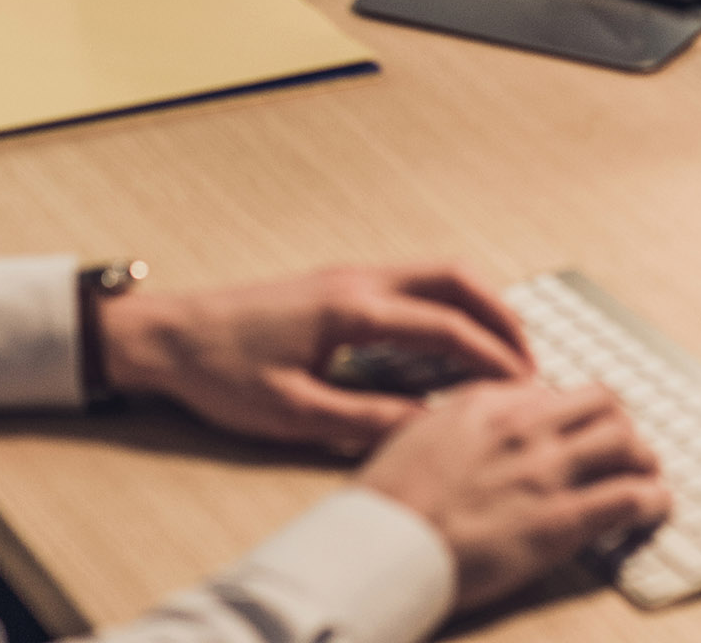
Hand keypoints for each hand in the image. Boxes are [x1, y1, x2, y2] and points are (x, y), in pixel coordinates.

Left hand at [99, 264, 529, 453]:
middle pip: (455, 278)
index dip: (492, 357)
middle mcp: (359, 280)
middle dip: (501, 315)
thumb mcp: (293, 413)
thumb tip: (428, 426)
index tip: (525, 387)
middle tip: (531, 360)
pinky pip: (413, 282)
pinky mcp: (338, 284)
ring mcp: (349, 275)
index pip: (445, 326)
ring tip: (504, 350)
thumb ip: (365, 419)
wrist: (169, 335)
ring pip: (436, 274)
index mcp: (352, 309)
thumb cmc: (222, 373)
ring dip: (478, 305)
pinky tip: (453, 339)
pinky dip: (449, 303)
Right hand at [359, 380, 668, 610]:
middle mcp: (525, 428)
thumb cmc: (388, 499)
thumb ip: (455, 423)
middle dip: (619, 422)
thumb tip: (474, 427)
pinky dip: (652, 499)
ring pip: (625, 441)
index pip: (552, 390)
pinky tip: (656, 505)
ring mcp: (547, 472)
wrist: (386, 543)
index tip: (577, 426)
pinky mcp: (561, 520)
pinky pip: (628, 497)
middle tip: (625, 443)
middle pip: (601, 403)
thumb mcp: (415, 434)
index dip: (572, 410)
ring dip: (643, 456)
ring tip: (648, 472)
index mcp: (486, 403)